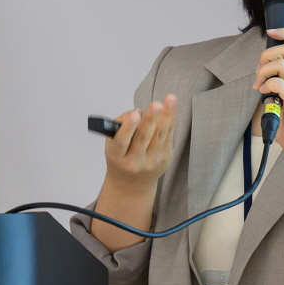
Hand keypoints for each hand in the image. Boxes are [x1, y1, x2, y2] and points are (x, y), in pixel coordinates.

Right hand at [89, 94, 178, 252]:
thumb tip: (139, 112)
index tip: (134, 114)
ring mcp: (152, 162)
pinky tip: (172, 108)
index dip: (128, 128)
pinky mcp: (165, 159)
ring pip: (160, 136)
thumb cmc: (120, 157)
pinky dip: (170, 121)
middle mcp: (135, 162)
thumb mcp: (111, 145)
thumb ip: (120, 126)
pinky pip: (168, 136)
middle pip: (144, 138)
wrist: (132, 185)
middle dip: (151, 119)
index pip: (121, 142)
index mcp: (117, 157)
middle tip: (156, 104)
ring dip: (166, 116)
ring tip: (170, 99)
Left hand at [255, 28, 283, 175]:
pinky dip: (266, 84)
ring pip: (283, 62)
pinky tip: (263, 94)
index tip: (270, 32)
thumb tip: (260, 79)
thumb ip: (277, 87)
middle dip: (267, 53)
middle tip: (259, 70)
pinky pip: (278, 83)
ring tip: (258, 84)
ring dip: (264, 70)